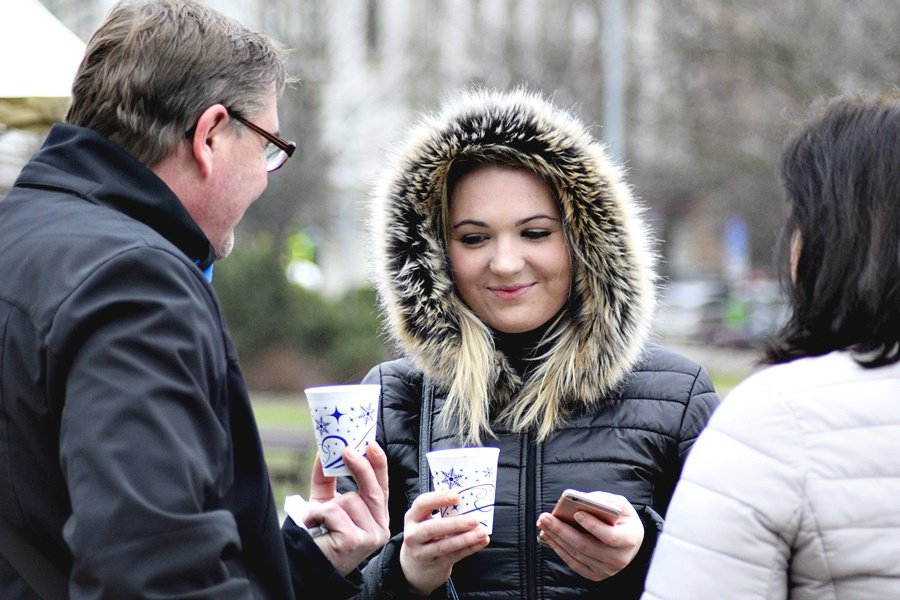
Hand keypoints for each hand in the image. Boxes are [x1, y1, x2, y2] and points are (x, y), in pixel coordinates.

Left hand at [304, 442, 389, 575]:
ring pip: (350, 500)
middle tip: (345, 449)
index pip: (383, 487)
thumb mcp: (325, 503)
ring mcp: (371, 537)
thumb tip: (324, 453)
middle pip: (374, 490)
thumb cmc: (320, 536)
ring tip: (316, 520)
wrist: (307, 566)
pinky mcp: (356, 541)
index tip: (371, 444)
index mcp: (376, 518)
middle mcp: (380, 528)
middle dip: (360, 467)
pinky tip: (313, 525)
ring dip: (327, 505)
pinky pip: (335, 511)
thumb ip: (327, 480)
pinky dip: (318, 513)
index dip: (379, 464)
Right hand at [399, 491, 489, 595]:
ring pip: (443, 546)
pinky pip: (454, 556)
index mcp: (413, 517)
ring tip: (482, 532)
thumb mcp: (426, 521)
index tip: (457, 496)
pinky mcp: (435, 565)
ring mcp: (422, 553)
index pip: (422, 504)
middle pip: (431, 529)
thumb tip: (471, 502)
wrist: (416, 566)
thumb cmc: (427, 535)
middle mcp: (413, 535)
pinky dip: (470, 548)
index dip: (438, 499)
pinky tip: (482, 541)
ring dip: (465, 539)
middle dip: (455, 524)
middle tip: (474, 520)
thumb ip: (443, 512)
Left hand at [536, 491, 643, 581]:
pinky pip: (573, 562)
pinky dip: (558, 549)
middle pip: (586, 545)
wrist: (629, 541)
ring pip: (576, 553)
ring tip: (543, 524)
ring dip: (556, 538)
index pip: (611, 536)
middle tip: (545, 517)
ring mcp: (606, 569)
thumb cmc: (622, 519)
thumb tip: (581, 499)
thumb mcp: (620, 504)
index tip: (576, 512)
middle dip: (562, 530)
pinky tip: (548, 537)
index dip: (593, 526)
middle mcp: (619, 558)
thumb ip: (604, 501)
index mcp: (629, 539)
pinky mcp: (595, 575)